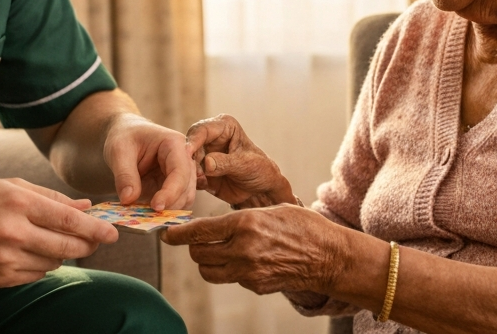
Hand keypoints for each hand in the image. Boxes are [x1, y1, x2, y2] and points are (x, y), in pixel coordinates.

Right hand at [0, 178, 118, 287]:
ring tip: (46, 239)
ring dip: (60, 253)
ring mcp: (4, 258)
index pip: (67, 220)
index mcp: (17, 202)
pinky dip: (40, 265)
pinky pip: (35, 275)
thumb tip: (87, 209)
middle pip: (66, 246)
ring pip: (53, 262)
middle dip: (87, 244)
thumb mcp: (12, 186)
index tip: (112, 232)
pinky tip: (28, 251)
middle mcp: (12, 231)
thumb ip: (51, 198)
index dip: (94, 229)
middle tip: (95, 240)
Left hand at [104, 114, 197, 210]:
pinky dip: (162, 212)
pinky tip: (147, 215)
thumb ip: (124, 174)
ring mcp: (181, 175)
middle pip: (186, 189)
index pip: (180, 172)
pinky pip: (174, 203)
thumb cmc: (124, 136)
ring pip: (184, 200)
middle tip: (148, 218)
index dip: (171, 192)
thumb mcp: (118, 150)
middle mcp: (184, 160)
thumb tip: (128, 199)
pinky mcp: (173, 187)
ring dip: (168, 211)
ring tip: (145, 217)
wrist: (126, 134)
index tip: (155, 207)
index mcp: (175, 144)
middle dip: (171, 205)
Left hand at [163, 204, 348, 295]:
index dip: (178, 234)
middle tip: (194, 241)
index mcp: (244, 223)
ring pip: (209, 271)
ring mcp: (249, 271)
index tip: (167, 234)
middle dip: (193, 247)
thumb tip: (213, 226)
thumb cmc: (302, 226)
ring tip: (215, 252)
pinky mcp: (256, 286)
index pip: (198, 231)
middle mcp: (243, 249)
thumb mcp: (269, 210)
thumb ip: (240, 218)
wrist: (329, 256)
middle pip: (199, 254)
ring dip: (206, 262)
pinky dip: (230, 270)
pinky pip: (230, 279)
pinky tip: (243, 260)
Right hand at [185, 114, 294, 207]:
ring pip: (187, 160)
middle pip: (190, 144)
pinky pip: (189, 174)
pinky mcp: (200, 170)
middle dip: (191, 159)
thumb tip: (206, 162)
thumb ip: (226, 163)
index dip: (193, 140)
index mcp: (224, 126)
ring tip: (204, 181)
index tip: (188, 153)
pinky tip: (205, 185)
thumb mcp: (246, 165)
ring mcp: (204, 154)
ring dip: (192, 171)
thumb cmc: (260, 170)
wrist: (261, 191)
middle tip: (199, 173)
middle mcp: (211, 137)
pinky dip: (192, 180)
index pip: (202, 129)